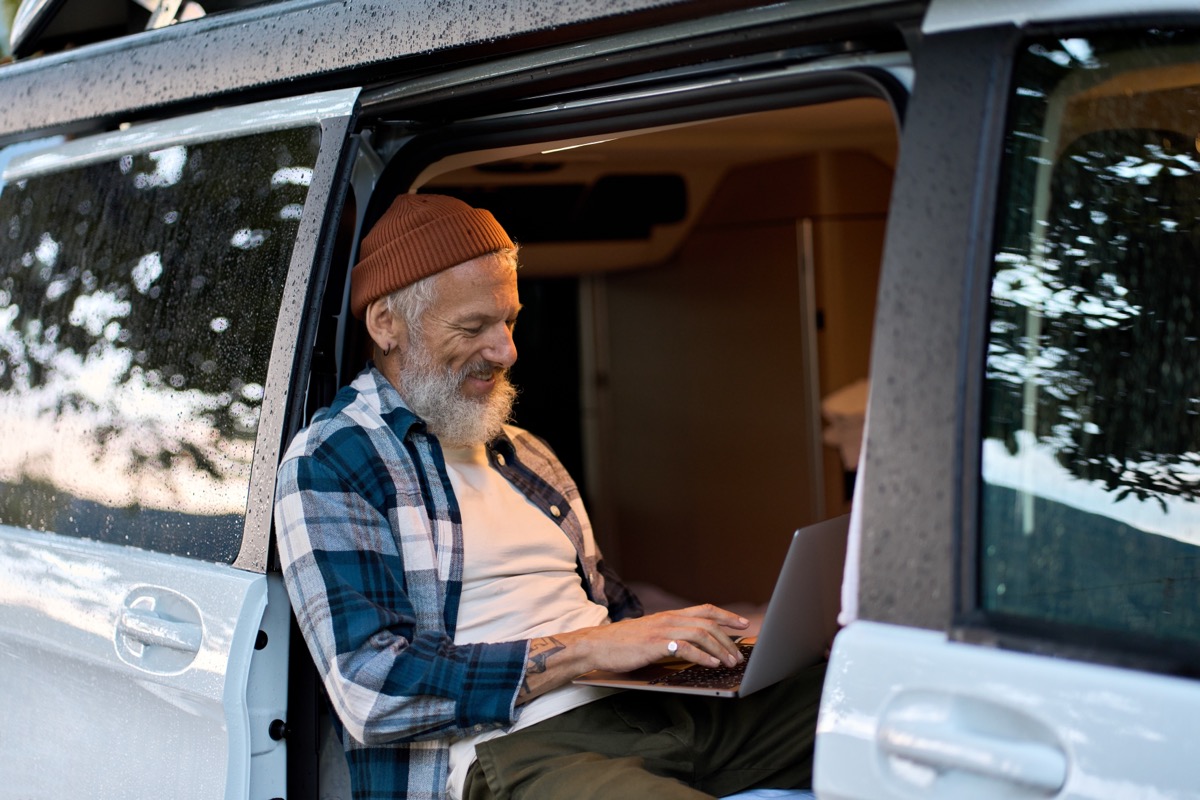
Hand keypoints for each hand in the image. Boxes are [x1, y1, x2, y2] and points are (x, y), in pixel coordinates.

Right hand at [573, 604, 749, 672]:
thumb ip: (671, 635)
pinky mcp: (655, 645)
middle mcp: (669, 619)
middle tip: (739, 654)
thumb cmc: (623, 643)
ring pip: (701, 634)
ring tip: (730, 661)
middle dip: (728, 638)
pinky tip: (712, 664)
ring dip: (720, 648)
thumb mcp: (651, 634)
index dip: (726, 616)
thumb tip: (693, 646)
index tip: (743, 624)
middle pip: (708, 623)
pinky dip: (703, 656)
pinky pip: (685, 648)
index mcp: (669, 615)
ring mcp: (662, 630)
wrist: (597, 645)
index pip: (705, 609)